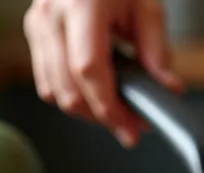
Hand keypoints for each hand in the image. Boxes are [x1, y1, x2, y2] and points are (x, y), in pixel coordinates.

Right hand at [23, 0, 183, 147]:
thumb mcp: (147, 6)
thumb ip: (157, 51)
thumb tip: (169, 89)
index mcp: (82, 6)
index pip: (90, 70)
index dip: (109, 107)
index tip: (130, 129)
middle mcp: (51, 16)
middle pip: (68, 89)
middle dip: (101, 118)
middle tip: (132, 129)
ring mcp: (37, 24)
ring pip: (53, 91)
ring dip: (86, 112)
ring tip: (118, 115)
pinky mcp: (34, 32)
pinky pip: (45, 80)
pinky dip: (70, 96)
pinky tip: (96, 97)